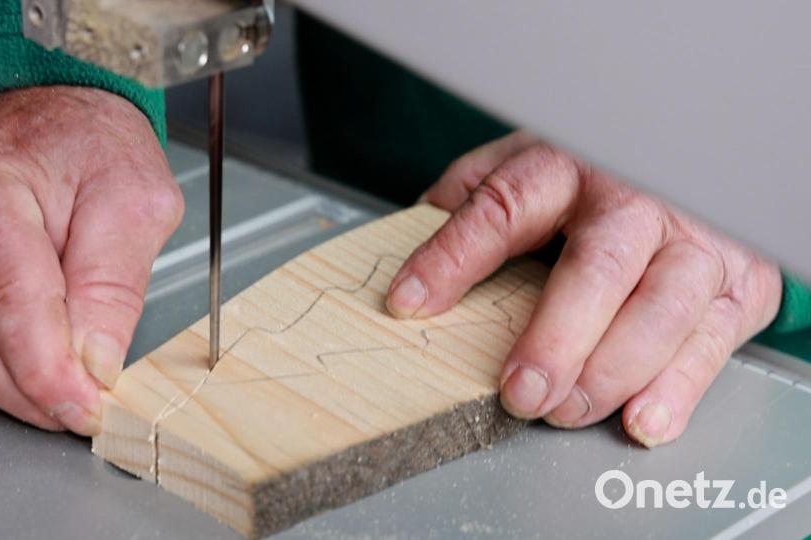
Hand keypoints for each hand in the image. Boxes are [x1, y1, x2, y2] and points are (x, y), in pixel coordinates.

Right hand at [0, 86, 182, 434]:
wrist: (44, 106)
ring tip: (63, 391)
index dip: (50, 375)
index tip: (88, 408)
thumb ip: (114, 284)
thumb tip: (95, 363)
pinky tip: (25, 369)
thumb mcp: (135, 199)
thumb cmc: (89, 140)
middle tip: (83, 410)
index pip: (11, 310)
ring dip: (10, 387)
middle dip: (33, 392)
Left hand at [386, 132, 780, 446]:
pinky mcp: (737, 282)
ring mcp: (692, 239)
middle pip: (598, 265)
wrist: (687, 172)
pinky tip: (643, 417)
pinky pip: (710, 339)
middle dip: (557, 336)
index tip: (409, 302)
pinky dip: (678, 386)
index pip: (502, 209)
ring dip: (611, 371)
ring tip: (565, 409)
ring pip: (661, 307)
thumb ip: (470, 208)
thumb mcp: (521, 169)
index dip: (453, 258)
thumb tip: (409, 261)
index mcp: (565, 167)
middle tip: (521, 393)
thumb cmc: (589, 181)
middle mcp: (633, 198)